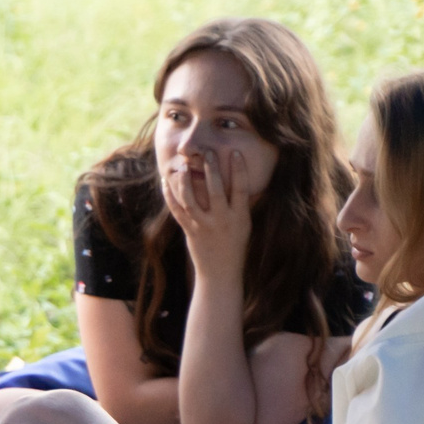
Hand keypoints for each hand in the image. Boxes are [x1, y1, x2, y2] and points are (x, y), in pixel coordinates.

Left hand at [161, 146, 253, 276]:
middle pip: (216, 191)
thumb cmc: (236, 244)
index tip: (235, 152)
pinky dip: (169, 196)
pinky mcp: (189, 231)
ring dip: (186, 182)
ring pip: (191, 200)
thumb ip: (246, 203)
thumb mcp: (246, 224)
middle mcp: (221, 221)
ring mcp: (203, 226)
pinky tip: (166, 181)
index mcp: (239, 217)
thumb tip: (257, 180)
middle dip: (212, 170)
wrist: (220, 272)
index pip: (241, 189)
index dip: (239, 170)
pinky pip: (177, 211)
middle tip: (208, 152)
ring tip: (185, 166)